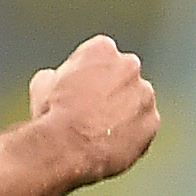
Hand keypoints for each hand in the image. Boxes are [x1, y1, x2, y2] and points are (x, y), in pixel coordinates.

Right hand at [29, 35, 159, 185]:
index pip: (100, 56)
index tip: (78, 91)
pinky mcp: (152, 122)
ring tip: (100, 133)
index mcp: (102, 49)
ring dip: (125, 112)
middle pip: (123, 76)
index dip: (86, 75)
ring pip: (137, 102)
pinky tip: (112, 146)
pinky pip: (144, 127)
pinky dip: (133, 134)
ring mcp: (144, 94)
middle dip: (111, 90)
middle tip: (92, 112)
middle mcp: (130, 65)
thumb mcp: (42, 84)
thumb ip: (57, 75)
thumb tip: (54, 78)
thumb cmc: (52, 114)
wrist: (66, 147)